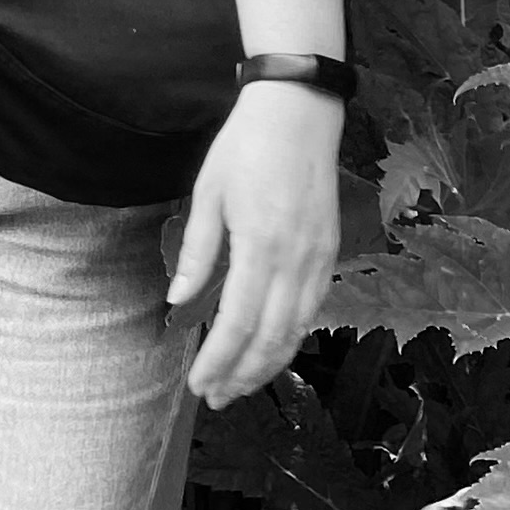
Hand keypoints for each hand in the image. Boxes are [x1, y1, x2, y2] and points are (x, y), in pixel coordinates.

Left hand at [168, 82, 342, 406]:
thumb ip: (197, 251)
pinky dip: (291, 338)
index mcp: (260, 244)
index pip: (237, 323)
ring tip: (240, 385)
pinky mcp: (331, 251)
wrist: (300, 111)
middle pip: (270, 338)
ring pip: (297, 330)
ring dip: (268, 365)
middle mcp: (296, 259)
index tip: (198, 383)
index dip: (218, 361)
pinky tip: (272, 349)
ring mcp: (319, 258)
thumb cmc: (247, 145)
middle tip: (215, 398)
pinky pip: (312, 309)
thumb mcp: (208, 192)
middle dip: (242, 376)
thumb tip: (179, 301)